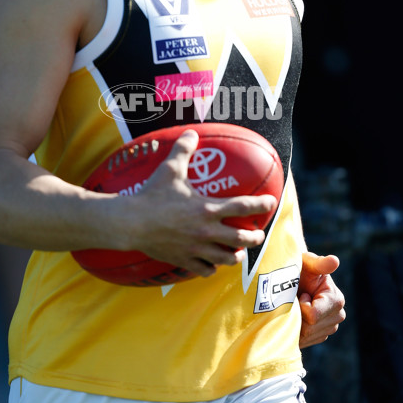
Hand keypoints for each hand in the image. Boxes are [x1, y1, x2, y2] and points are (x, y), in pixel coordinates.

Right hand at [128, 129, 277, 277]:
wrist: (131, 223)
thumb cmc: (152, 195)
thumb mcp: (169, 169)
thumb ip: (183, 150)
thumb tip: (191, 132)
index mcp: (208, 208)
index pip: (244, 206)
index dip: (262, 204)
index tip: (271, 202)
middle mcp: (207, 231)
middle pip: (243, 239)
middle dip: (255, 237)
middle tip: (257, 234)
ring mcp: (197, 249)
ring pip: (227, 259)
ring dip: (235, 255)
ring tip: (237, 252)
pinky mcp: (184, 260)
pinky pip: (205, 270)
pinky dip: (211, 267)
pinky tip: (211, 264)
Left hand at [298, 250, 345, 347]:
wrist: (292, 279)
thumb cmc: (299, 268)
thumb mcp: (307, 263)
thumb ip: (319, 263)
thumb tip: (334, 261)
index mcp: (336, 299)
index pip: (313, 316)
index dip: (300, 306)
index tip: (300, 294)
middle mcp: (337, 316)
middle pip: (309, 329)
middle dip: (296, 316)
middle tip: (294, 301)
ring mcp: (329, 328)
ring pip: (305, 337)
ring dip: (294, 323)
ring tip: (294, 307)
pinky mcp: (320, 336)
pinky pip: (304, 341)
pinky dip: (295, 331)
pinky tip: (294, 317)